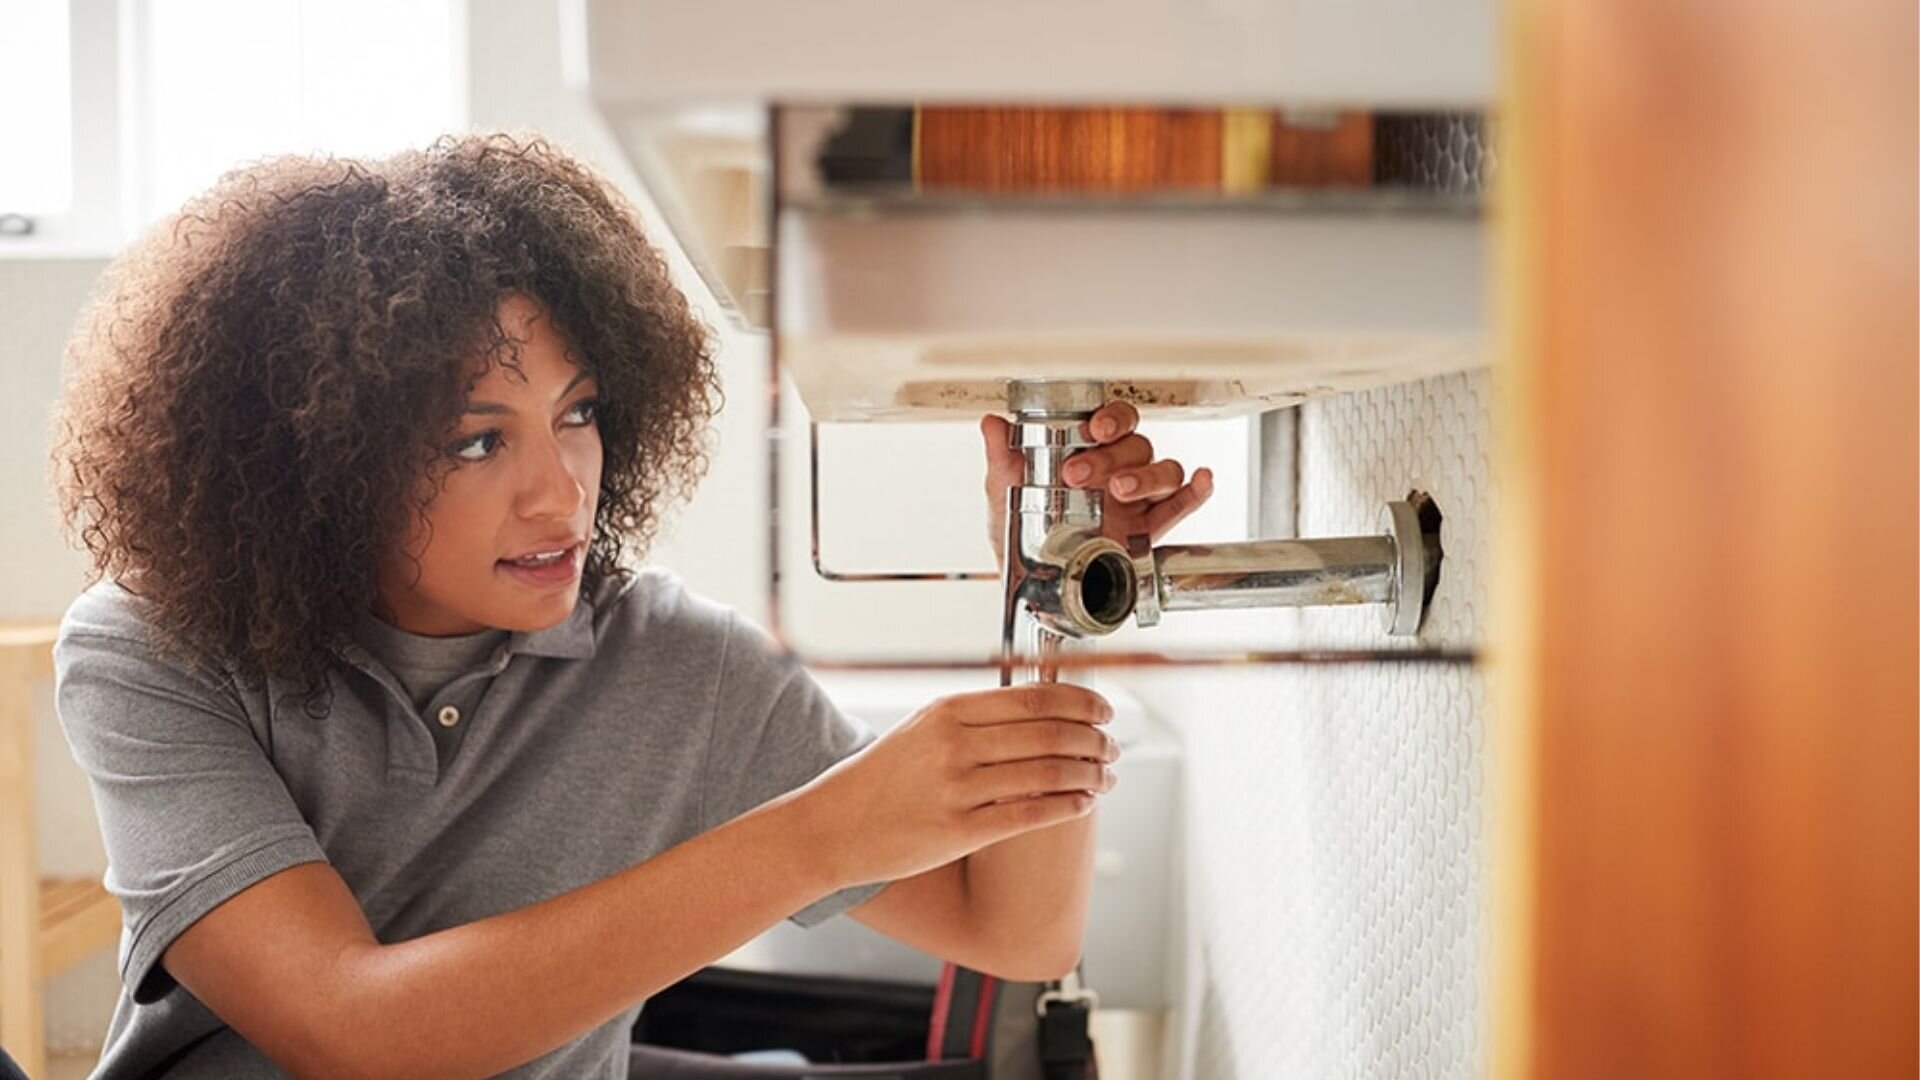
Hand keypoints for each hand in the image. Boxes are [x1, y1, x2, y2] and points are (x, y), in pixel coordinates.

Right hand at [797, 684, 1119, 886]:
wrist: (830, 827)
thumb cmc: (881, 781)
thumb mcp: (922, 731)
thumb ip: (973, 719)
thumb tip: (1038, 709)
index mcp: (948, 711)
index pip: (1036, 698)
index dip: (1083, 703)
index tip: (1106, 710)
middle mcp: (954, 744)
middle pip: (1050, 733)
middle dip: (1094, 739)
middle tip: (1114, 746)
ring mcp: (957, 788)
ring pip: (1047, 773)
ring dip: (1089, 773)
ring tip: (1107, 776)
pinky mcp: (959, 831)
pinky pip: (1030, 814)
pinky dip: (1068, 806)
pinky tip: (1086, 803)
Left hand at [980, 401, 1214, 566]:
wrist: (1034, 584)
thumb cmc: (1022, 531)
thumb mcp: (1004, 492)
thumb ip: (1002, 457)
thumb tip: (992, 423)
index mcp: (1088, 450)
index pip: (1113, 420)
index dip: (1111, 418)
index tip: (1094, 429)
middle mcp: (1118, 468)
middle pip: (1137, 445)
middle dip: (1112, 456)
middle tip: (1079, 474)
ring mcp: (1137, 498)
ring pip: (1162, 470)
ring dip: (1147, 476)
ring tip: (1120, 491)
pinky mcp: (1150, 528)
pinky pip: (1182, 504)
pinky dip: (1196, 492)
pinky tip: (1201, 481)